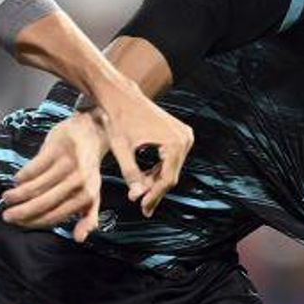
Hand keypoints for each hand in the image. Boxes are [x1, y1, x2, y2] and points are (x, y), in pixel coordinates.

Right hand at [2, 112, 110, 241]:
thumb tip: (79, 239)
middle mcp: (78, 181)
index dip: (34, 222)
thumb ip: (88, 217)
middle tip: (6, 216)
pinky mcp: (56, 148)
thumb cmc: (89, 169)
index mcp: (87, 196)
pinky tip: (16, 180)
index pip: (55, 215)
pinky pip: (33, 168)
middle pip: (43, 203)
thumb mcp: (94, 194)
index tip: (19, 224)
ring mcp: (67, 164)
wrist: (92, 133)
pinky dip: (22, 176)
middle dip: (21, 212)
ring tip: (7, 198)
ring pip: (35, 186)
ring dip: (17, 195)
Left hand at [95, 92, 193, 216]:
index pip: (167, 179)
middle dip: (155, 190)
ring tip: (140, 195)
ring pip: (171, 169)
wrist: (121, 96)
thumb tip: (137, 195)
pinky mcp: (179, 134)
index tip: (142, 207)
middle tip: (142, 207)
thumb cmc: (119, 119)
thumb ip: (130, 173)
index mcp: (175, 142)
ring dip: (156, 181)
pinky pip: (171, 159)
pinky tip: (145, 179)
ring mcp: (184, 135)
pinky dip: (158, 170)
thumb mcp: (122, 149)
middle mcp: (185, 138)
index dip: (154, 196)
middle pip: (171, 175)